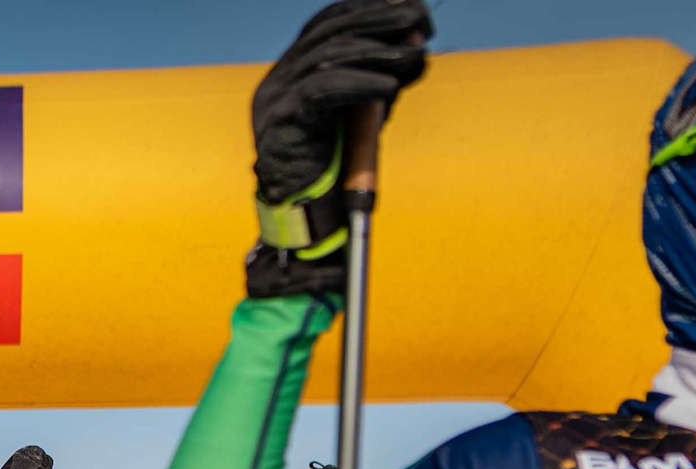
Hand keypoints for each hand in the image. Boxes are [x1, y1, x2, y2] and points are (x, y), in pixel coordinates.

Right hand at [246, 1, 431, 298]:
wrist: (305, 220)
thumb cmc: (334, 171)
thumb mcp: (365, 114)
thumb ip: (385, 79)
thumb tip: (418, 47)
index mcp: (292, 72)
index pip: (328, 23)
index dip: (368, 9)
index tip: (410, 8)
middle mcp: (278, 79)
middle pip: (330, 32)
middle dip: (380, 20)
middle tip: (421, 18)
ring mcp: (275, 99)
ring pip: (329, 57)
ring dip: (379, 51)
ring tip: (415, 52)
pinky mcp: (280, 122)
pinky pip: (323, 90)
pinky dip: (361, 83)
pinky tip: (390, 85)